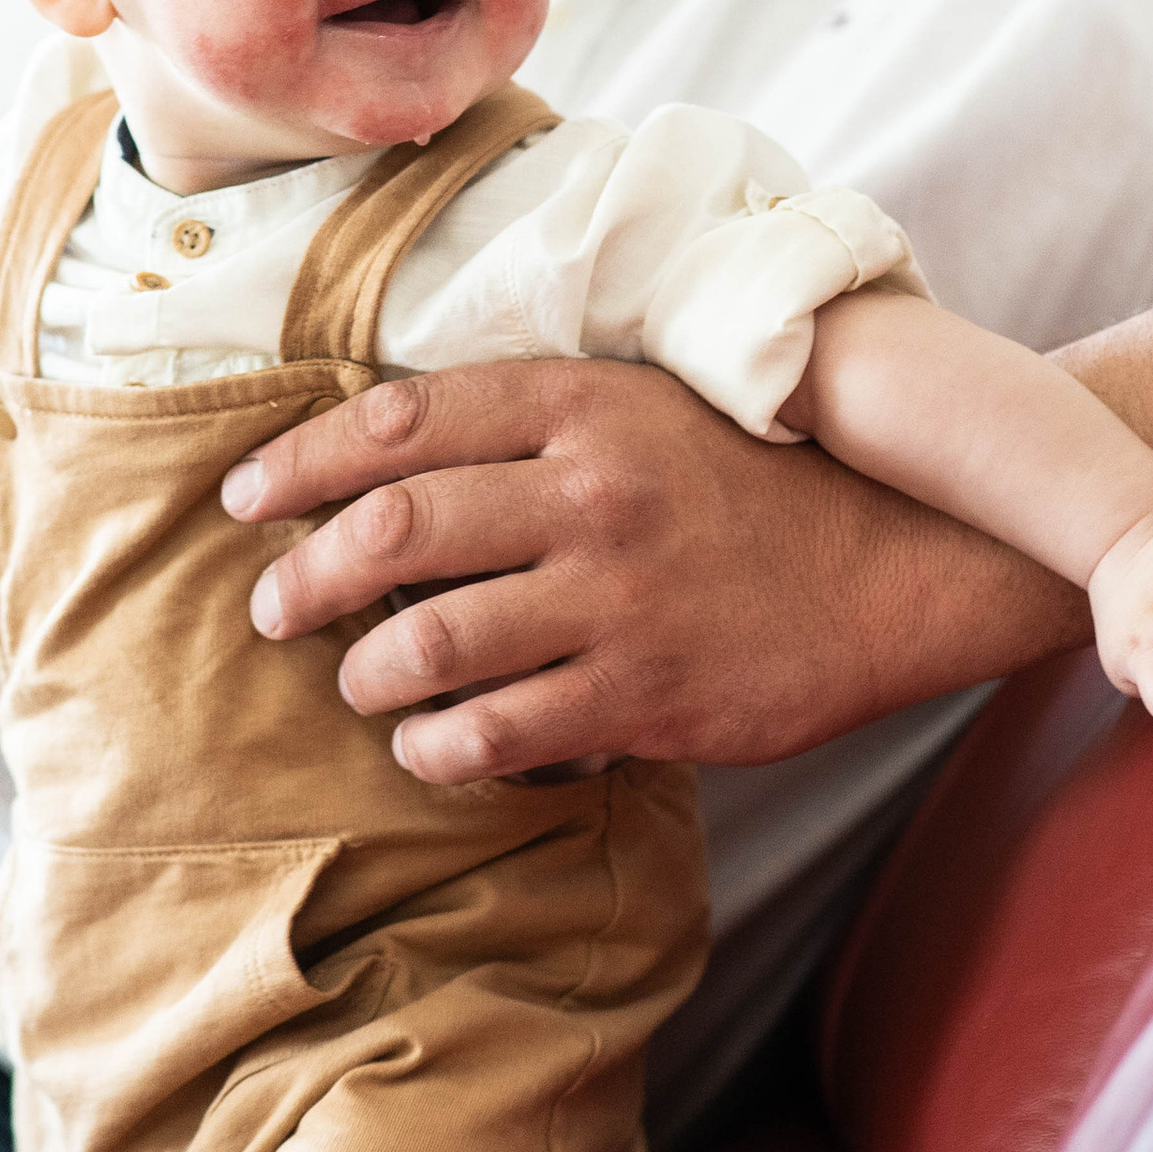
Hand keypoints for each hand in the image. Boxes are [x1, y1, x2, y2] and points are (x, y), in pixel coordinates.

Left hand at [219, 356, 1081, 783]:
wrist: (905, 561)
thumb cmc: (757, 482)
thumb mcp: (649, 408)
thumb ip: (533, 424)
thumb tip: (387, 458)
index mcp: (584, 402)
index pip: (400, 420)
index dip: (300, 462)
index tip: (247, 498)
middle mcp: (592, 492)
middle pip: (390, 529)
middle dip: (303, 579)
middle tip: (272, 607)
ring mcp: (618, 598)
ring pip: (425, 645)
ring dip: (363, 676)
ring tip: (359, 684)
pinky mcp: (646, 694)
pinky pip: (493, 734)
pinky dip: (434, 749)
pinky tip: (428, 747)